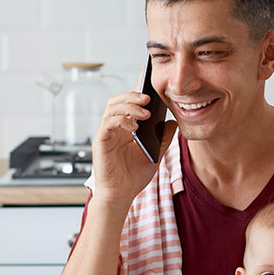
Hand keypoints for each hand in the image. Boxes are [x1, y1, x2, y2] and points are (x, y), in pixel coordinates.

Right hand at [90, 91, 176, 205]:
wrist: (121, 195)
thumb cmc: (133, 177)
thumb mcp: (155, 155)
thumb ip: (163, 139)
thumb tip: (173, 121)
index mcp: (126, 128)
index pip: (129, 103)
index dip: (136, 90)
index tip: (146, 78)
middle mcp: (114, 128)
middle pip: (118, 100)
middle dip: (133, 95)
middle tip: (148, 98)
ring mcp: (106, 134)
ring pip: (112, 108)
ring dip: (129, 106)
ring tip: (145, 112)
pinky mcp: (100, 142)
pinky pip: (108, 123)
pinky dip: (121, 120)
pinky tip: (134, 126)